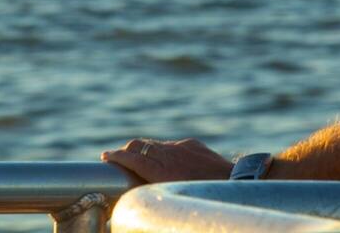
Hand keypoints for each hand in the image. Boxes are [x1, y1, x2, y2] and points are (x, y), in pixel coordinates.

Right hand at [101, 138, 232, 184]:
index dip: (116, 156)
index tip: (105, 157)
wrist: (235, 181)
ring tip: (135, 159)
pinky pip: (170, 146)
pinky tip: (162, 160)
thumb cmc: (203, 196)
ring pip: (154, 144)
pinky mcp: (191, 143)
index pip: (133, 158)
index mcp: (163, 171)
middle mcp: (170, 155)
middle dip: (125, 150)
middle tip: (116, 157)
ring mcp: (181, 147)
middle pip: (139, 145)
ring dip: (142, 150)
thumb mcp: (174, 195)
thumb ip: (155, 188)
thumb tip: (138, 191)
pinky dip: (161, 151)